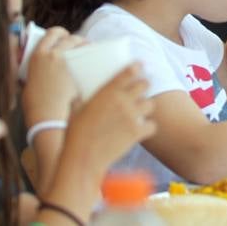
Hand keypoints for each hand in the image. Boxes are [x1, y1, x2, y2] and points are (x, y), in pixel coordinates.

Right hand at [21, 27, 83, 124]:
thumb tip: (39, 74)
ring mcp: (65, 61)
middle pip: (68, 37)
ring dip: (85, 43)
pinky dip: (92, 53)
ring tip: (91, 49)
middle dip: (76, 38)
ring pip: (79, 43)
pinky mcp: (77, 70)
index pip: (51, 34)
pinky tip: (98, 57)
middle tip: (81, 44)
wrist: (47, 115)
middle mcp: (51, 55)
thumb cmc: (36, 105)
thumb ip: (36, 74)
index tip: (65, 36)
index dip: (60, 33)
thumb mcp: (29, 84)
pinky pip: (88, 56)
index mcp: (37, 57)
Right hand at [55, 65, 155, 184]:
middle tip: (142, 88)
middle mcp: (122, 101)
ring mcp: (131, 116)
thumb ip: (80, 100)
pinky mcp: (137, 132)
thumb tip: (78, 95)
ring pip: (150, 104)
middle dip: (144, 85)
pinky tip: (143, 129)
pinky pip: (152, 125)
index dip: (136, 66)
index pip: (128, 72)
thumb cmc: (74, 136)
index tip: (139, 65)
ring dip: (146, 107)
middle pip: (145, 84)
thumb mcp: (74, 112)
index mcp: (107, 92)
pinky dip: (148, 127)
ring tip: (141, 111)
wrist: (82, 159)